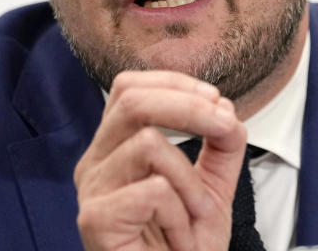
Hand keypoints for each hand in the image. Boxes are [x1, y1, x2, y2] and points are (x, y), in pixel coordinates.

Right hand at [73, 70, 247, 250]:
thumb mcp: (211, 189)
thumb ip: (221, 148)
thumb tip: (226, 109)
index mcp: (114, 148)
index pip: (130, 88)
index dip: (174, 84)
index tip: (216, 102)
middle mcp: (95, 162)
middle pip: (133, 101)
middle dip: (190, 107)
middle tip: (226, 127)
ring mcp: (91, 190)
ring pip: (149, 144)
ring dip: (191, 183)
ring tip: (195, 218)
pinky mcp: (95, 219)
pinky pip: (153, 191)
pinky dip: (180, 215)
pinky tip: (178, 240)